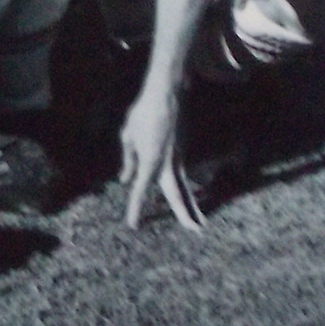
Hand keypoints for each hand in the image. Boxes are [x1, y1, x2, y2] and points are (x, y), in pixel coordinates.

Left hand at [121, 80, 203, 230]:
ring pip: (184, 187)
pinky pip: (181, 176)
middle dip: (185, 213)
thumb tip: (126, 180)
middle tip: (195, 230)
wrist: (166, 95)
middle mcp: (167, 164)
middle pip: (177, 194)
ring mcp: (177, 158)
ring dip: (190, 205)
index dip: (136, 208)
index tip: (133, 225)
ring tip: (198, 224)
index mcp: (150, 162)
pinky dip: (186, 191)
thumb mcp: (128, 137)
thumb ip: (128, 160)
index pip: (141, 191)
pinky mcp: (181, 152)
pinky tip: (190, 202)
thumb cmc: (143, 114)